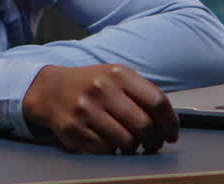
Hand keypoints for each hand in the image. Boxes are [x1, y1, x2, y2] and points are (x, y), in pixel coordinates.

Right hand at [23, 64, 178, 153]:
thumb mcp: (117, 77)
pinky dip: (112, 150)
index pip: (157, 102)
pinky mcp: (72, 130)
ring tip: (131, 143)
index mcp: (118, 74)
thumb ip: (143, 94)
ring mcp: (85, 110)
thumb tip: (168, 125)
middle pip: (144, 125)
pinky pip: (106, 150)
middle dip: (154, 140)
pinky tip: (109, 142)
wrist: (51, 89)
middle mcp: (102, 89)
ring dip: (134, 148)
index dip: (170, 123)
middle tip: (154, 144)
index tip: (172, 134)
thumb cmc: (93, 85)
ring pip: (127, 142)